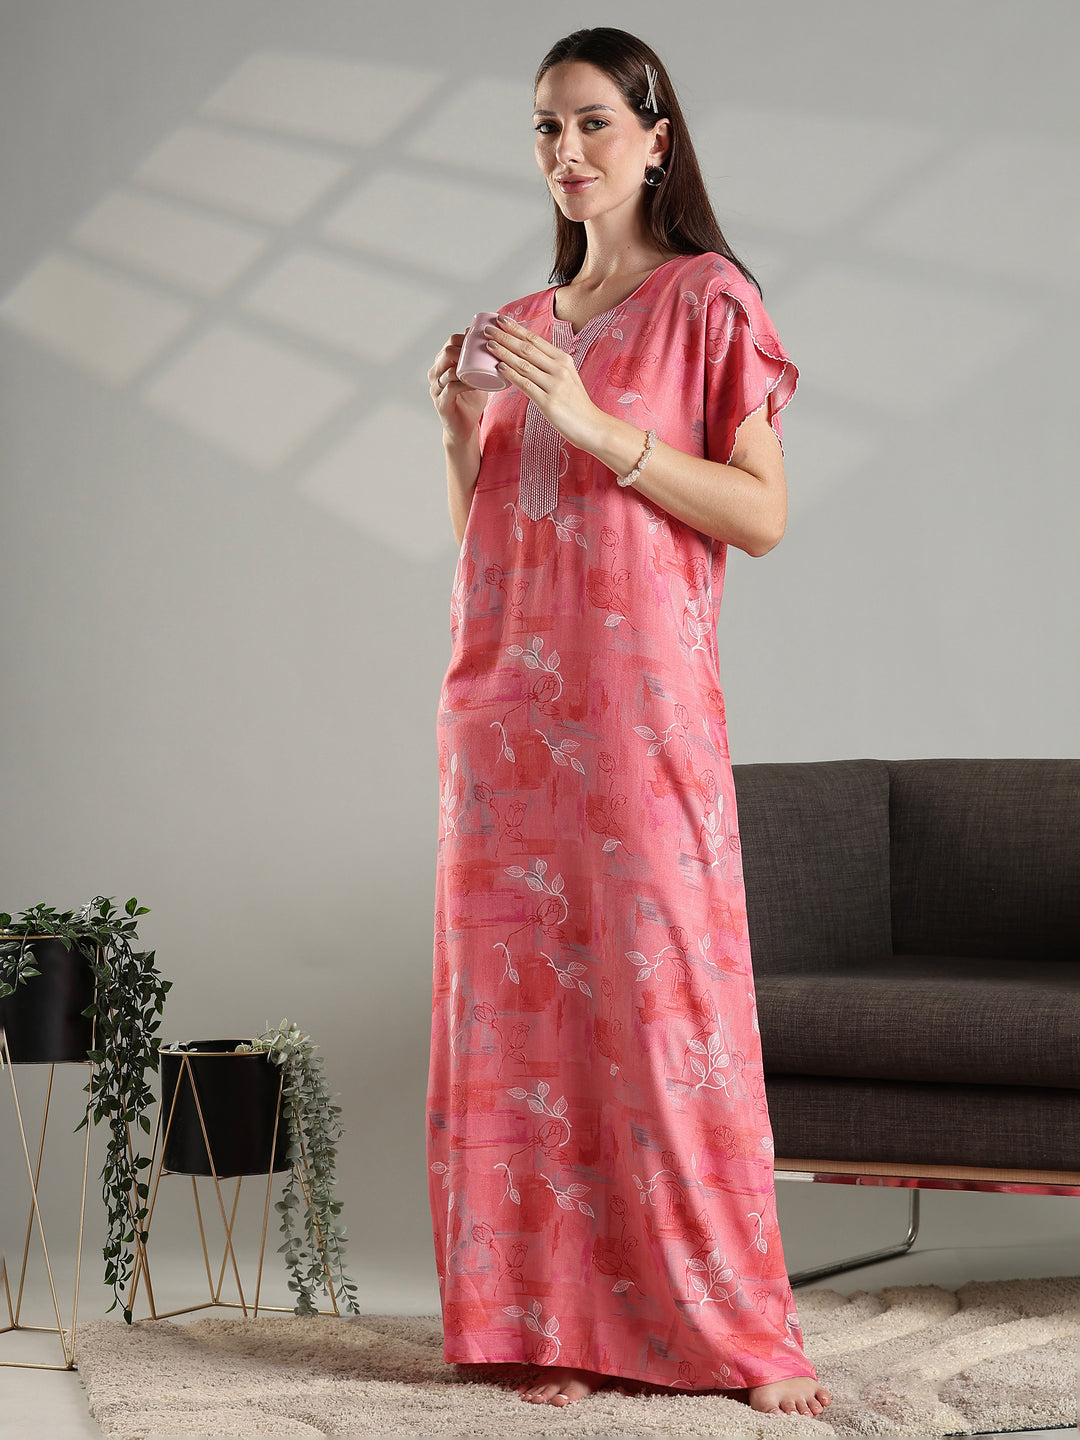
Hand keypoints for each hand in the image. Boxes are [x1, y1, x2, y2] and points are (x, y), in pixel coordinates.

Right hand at [428, 331, 489, 444]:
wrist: (464, 428)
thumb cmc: (470, 401)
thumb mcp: (476, 376)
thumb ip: (479, 361)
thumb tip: (493, 340)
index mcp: (443, 364)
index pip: (450, 342)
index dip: (466, 338)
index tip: (485, 342)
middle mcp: (436, 374)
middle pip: (447, 352)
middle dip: (466, 350)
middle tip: (485, 354)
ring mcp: (436, 388)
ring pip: (448, 369)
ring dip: (467, 367)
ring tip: (484, 368)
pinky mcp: (441, 403)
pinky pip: (451, 388)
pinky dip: (465, 384)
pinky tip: (476, 383)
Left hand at [483, 315, 602, 451]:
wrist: (591, 425)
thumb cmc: (575, 403)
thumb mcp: (567, 376)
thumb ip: (550, 365)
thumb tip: (527, 355)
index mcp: (563, 359)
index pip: (535, 339)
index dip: (516, 328)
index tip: (501, 319)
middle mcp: (559, 369)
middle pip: (527, 348)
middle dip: (505, 337)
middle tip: (488, 330)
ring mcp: (554, 385)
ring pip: (524, 364)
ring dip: (504, 353)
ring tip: (489, 345)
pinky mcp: (548, 402)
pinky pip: (526, 385)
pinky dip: (511, 375)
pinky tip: (500, 368)